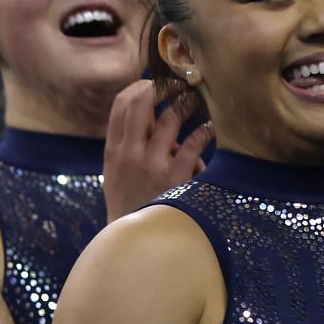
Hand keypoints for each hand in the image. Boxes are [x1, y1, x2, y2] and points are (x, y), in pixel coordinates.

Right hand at [103, 80, 212, 221]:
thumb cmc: (129, 202)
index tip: (156, 84)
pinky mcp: (175, 177)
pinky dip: (205, 131)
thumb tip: (151, 115)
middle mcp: (129, 153)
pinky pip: (194, 142)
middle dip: (163, 87)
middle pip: (142, 103)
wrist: (134, 239)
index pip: (121, 105)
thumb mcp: (116, 173)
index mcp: (113, 151)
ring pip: (171, 117)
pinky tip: (210, 130)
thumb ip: (127, 145)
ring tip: (197, 102)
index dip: (140, 87)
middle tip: (180, 85)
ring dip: (187, 104)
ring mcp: (152, 164)